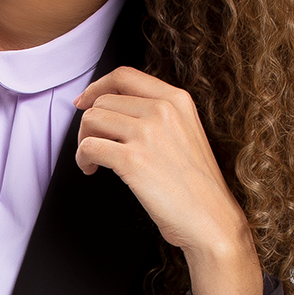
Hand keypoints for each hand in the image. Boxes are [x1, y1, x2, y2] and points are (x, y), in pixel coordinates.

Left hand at [74, 66, 262, 294]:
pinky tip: (91, 170)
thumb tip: (116, 111)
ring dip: (84, 141)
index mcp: (177, 99)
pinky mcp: (132, 160)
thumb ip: (158, 116)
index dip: (97, 87)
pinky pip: (89, 147)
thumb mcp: (186, 133)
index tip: (85, 101)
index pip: (124, 76)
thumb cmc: (197, 186)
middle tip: (92, 145)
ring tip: (91, 160)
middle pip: (103, 100)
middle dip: (89, 124)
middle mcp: (162, 110)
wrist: (210, 218)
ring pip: (92, 120)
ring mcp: (147, 133)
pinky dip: (82, 159)